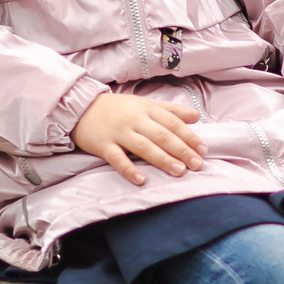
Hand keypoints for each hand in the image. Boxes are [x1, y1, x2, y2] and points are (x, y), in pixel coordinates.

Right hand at [72, 92, 204, 185]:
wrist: (80, 107)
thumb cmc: (117, 108)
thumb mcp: (144, 104)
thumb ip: (170, 110)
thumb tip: (196, 116)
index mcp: (146, 109)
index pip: (172, 123)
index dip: (189, 136)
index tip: (203, 149)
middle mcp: (134, 119)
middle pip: (162, 135)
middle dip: (181, 150)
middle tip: (197, 164)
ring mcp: (118, 132)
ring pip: (144, 147)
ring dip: (163, 159)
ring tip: (179, 171)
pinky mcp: (103, 145)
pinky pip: (118, 159)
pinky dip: (130, 169)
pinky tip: (142, 180)